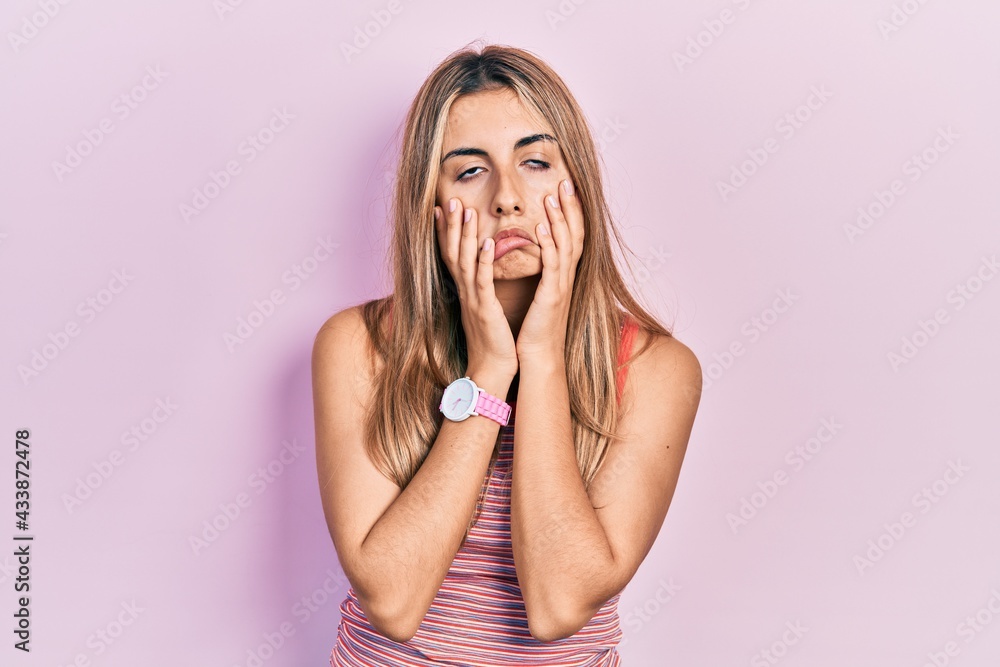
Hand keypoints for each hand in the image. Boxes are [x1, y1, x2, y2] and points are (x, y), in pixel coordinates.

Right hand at [435, 197, 518, 378]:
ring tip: (466, 210)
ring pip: (465, 261)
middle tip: (450, 199)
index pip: (450, 255)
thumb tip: (476, 274)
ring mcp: (473, 300)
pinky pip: (483, 281)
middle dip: (451, 225)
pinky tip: (488, 242)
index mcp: (464, 291)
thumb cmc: (492, 340)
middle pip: (452, 252)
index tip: (440, 208)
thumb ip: (477, 290)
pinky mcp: (485, 310)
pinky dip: (485, 261)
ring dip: (465, 235)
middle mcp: (464, 292)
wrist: (492, 369)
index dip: (444, 232)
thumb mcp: (481, 309)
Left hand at [516, 178, 584, 359]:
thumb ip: (543, 275)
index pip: (573, 236)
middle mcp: (567, 278)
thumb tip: (537, 256)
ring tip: (553, 195)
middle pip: (575, 234)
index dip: (572, 212)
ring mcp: (561, 286)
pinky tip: (543, 227)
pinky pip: (553, 265)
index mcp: (563, 276)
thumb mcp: (542, 296)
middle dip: (571, 207)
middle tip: (566, 181)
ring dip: (560, 218)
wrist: (539, 357)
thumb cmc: (536, 328)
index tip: (566, 189)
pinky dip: (549, 244)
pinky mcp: (551, 296)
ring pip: (566, 245)